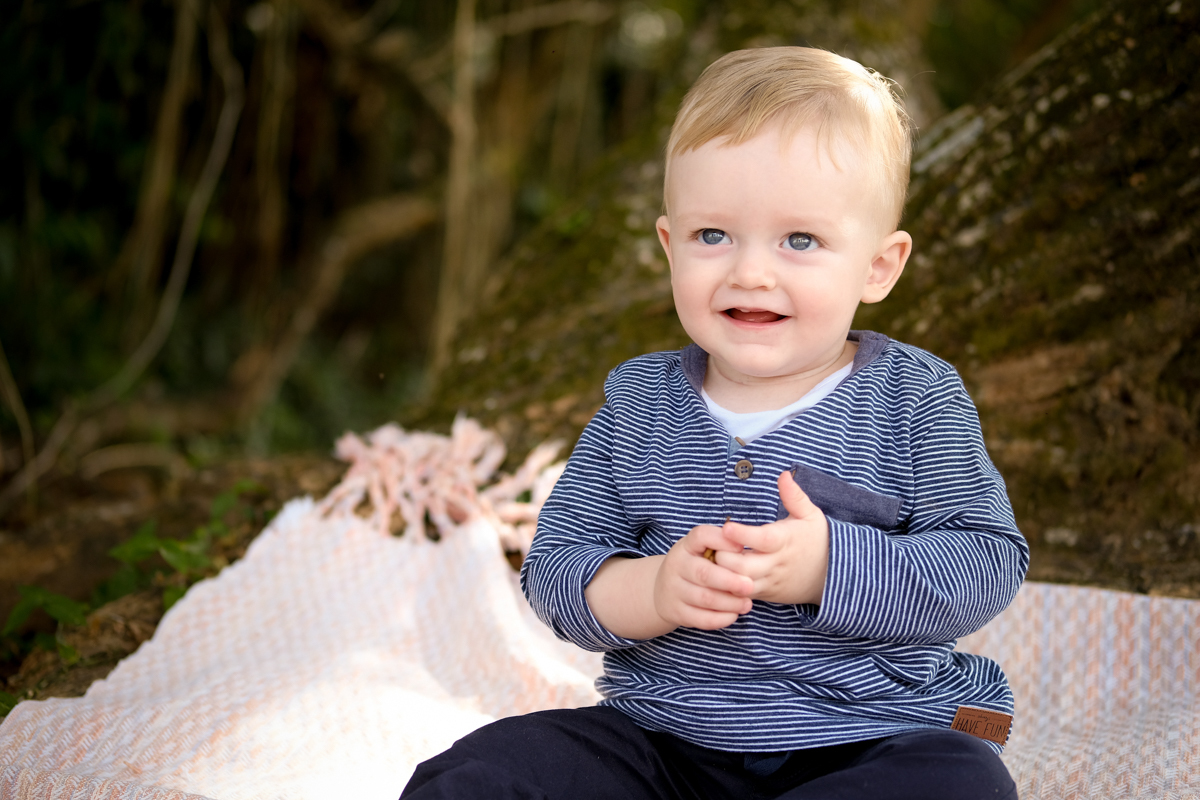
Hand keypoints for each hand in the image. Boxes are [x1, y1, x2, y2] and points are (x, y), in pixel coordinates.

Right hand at [653, 523, 753, 629]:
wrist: (663, 591)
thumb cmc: (694, 566)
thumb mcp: (701, 549)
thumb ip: (721, 545)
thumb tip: (743, 543)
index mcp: (686, 546)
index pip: (701, 536)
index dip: (722, 541)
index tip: (741, 548)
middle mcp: (676, 565)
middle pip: (704, 573)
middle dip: (730, 581)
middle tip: (750, 586)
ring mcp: (674, 590)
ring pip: (705, 599)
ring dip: (730, 603)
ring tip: (746, 603)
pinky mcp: (677, 612)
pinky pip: (701, 619)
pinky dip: (721, 619)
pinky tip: (733, 615)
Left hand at [718, 471, 829, 604]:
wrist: (834, 576)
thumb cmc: (818, 540)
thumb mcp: (811, 516)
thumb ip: (794, 496)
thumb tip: (784, 474)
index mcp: (785, 541)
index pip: (762, 539)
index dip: (742, 534)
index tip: (727, 526)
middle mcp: (776, 563)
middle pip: (743, 566)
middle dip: (723, 556)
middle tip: (711, 544)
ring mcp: (770, 581)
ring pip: (739, 584)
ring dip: (721, 573)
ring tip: (711, 559)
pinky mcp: (765, 594)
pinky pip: (742, 596)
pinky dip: (727, 587)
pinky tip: (717, 576)